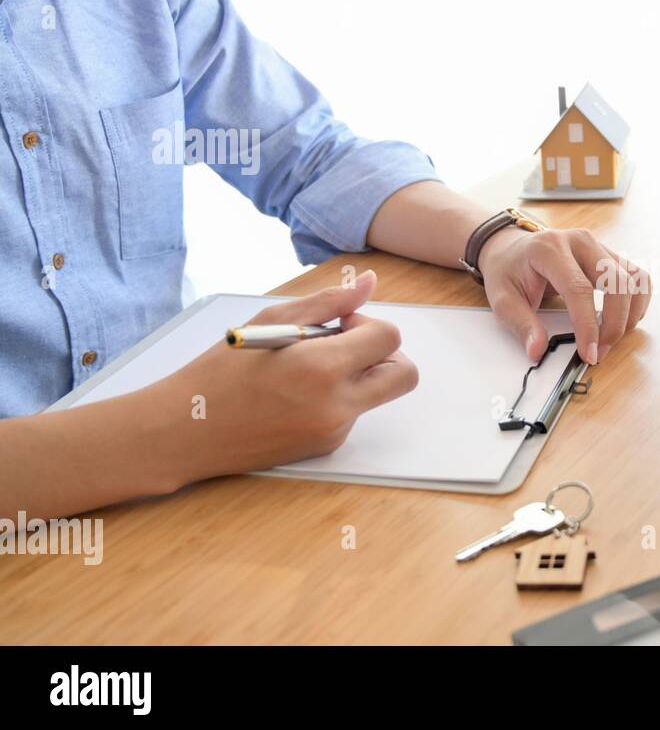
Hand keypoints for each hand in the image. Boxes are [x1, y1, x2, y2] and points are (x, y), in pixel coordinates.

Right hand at [153, 270, 418, 484]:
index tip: (339, 325)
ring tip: (304, 370)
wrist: (184, 432)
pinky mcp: (325, 447)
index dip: (368, 324)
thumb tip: (368, 282)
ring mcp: (334, 431)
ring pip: (376, 393)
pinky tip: (294, 395)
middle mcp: (337, 405)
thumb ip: (328, 303)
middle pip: (404, 374)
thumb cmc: (220, 372)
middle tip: (345, 345)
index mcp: (323, 367)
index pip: (389, 338)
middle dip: (386, 354)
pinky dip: (336, 397)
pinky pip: (352, 413)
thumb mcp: (271, 322)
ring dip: (357, 375)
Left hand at [478, 226, 650, 364]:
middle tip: (600, 351)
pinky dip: (638, 302)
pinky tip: (624, 320)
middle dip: (615, 324)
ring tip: (611, 337)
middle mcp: (579, 242)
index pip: (579, 289)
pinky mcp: (610, 255)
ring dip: (630, 314)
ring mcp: (599, 246)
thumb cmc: (509, 270)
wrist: (511, 248)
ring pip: (634, 279)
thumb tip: (538, 351)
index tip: (589, 353)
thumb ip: (521, 325)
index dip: (588, 325)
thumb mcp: (503, 299)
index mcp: (550, 249)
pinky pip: (639, 278)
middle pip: (616, 282)